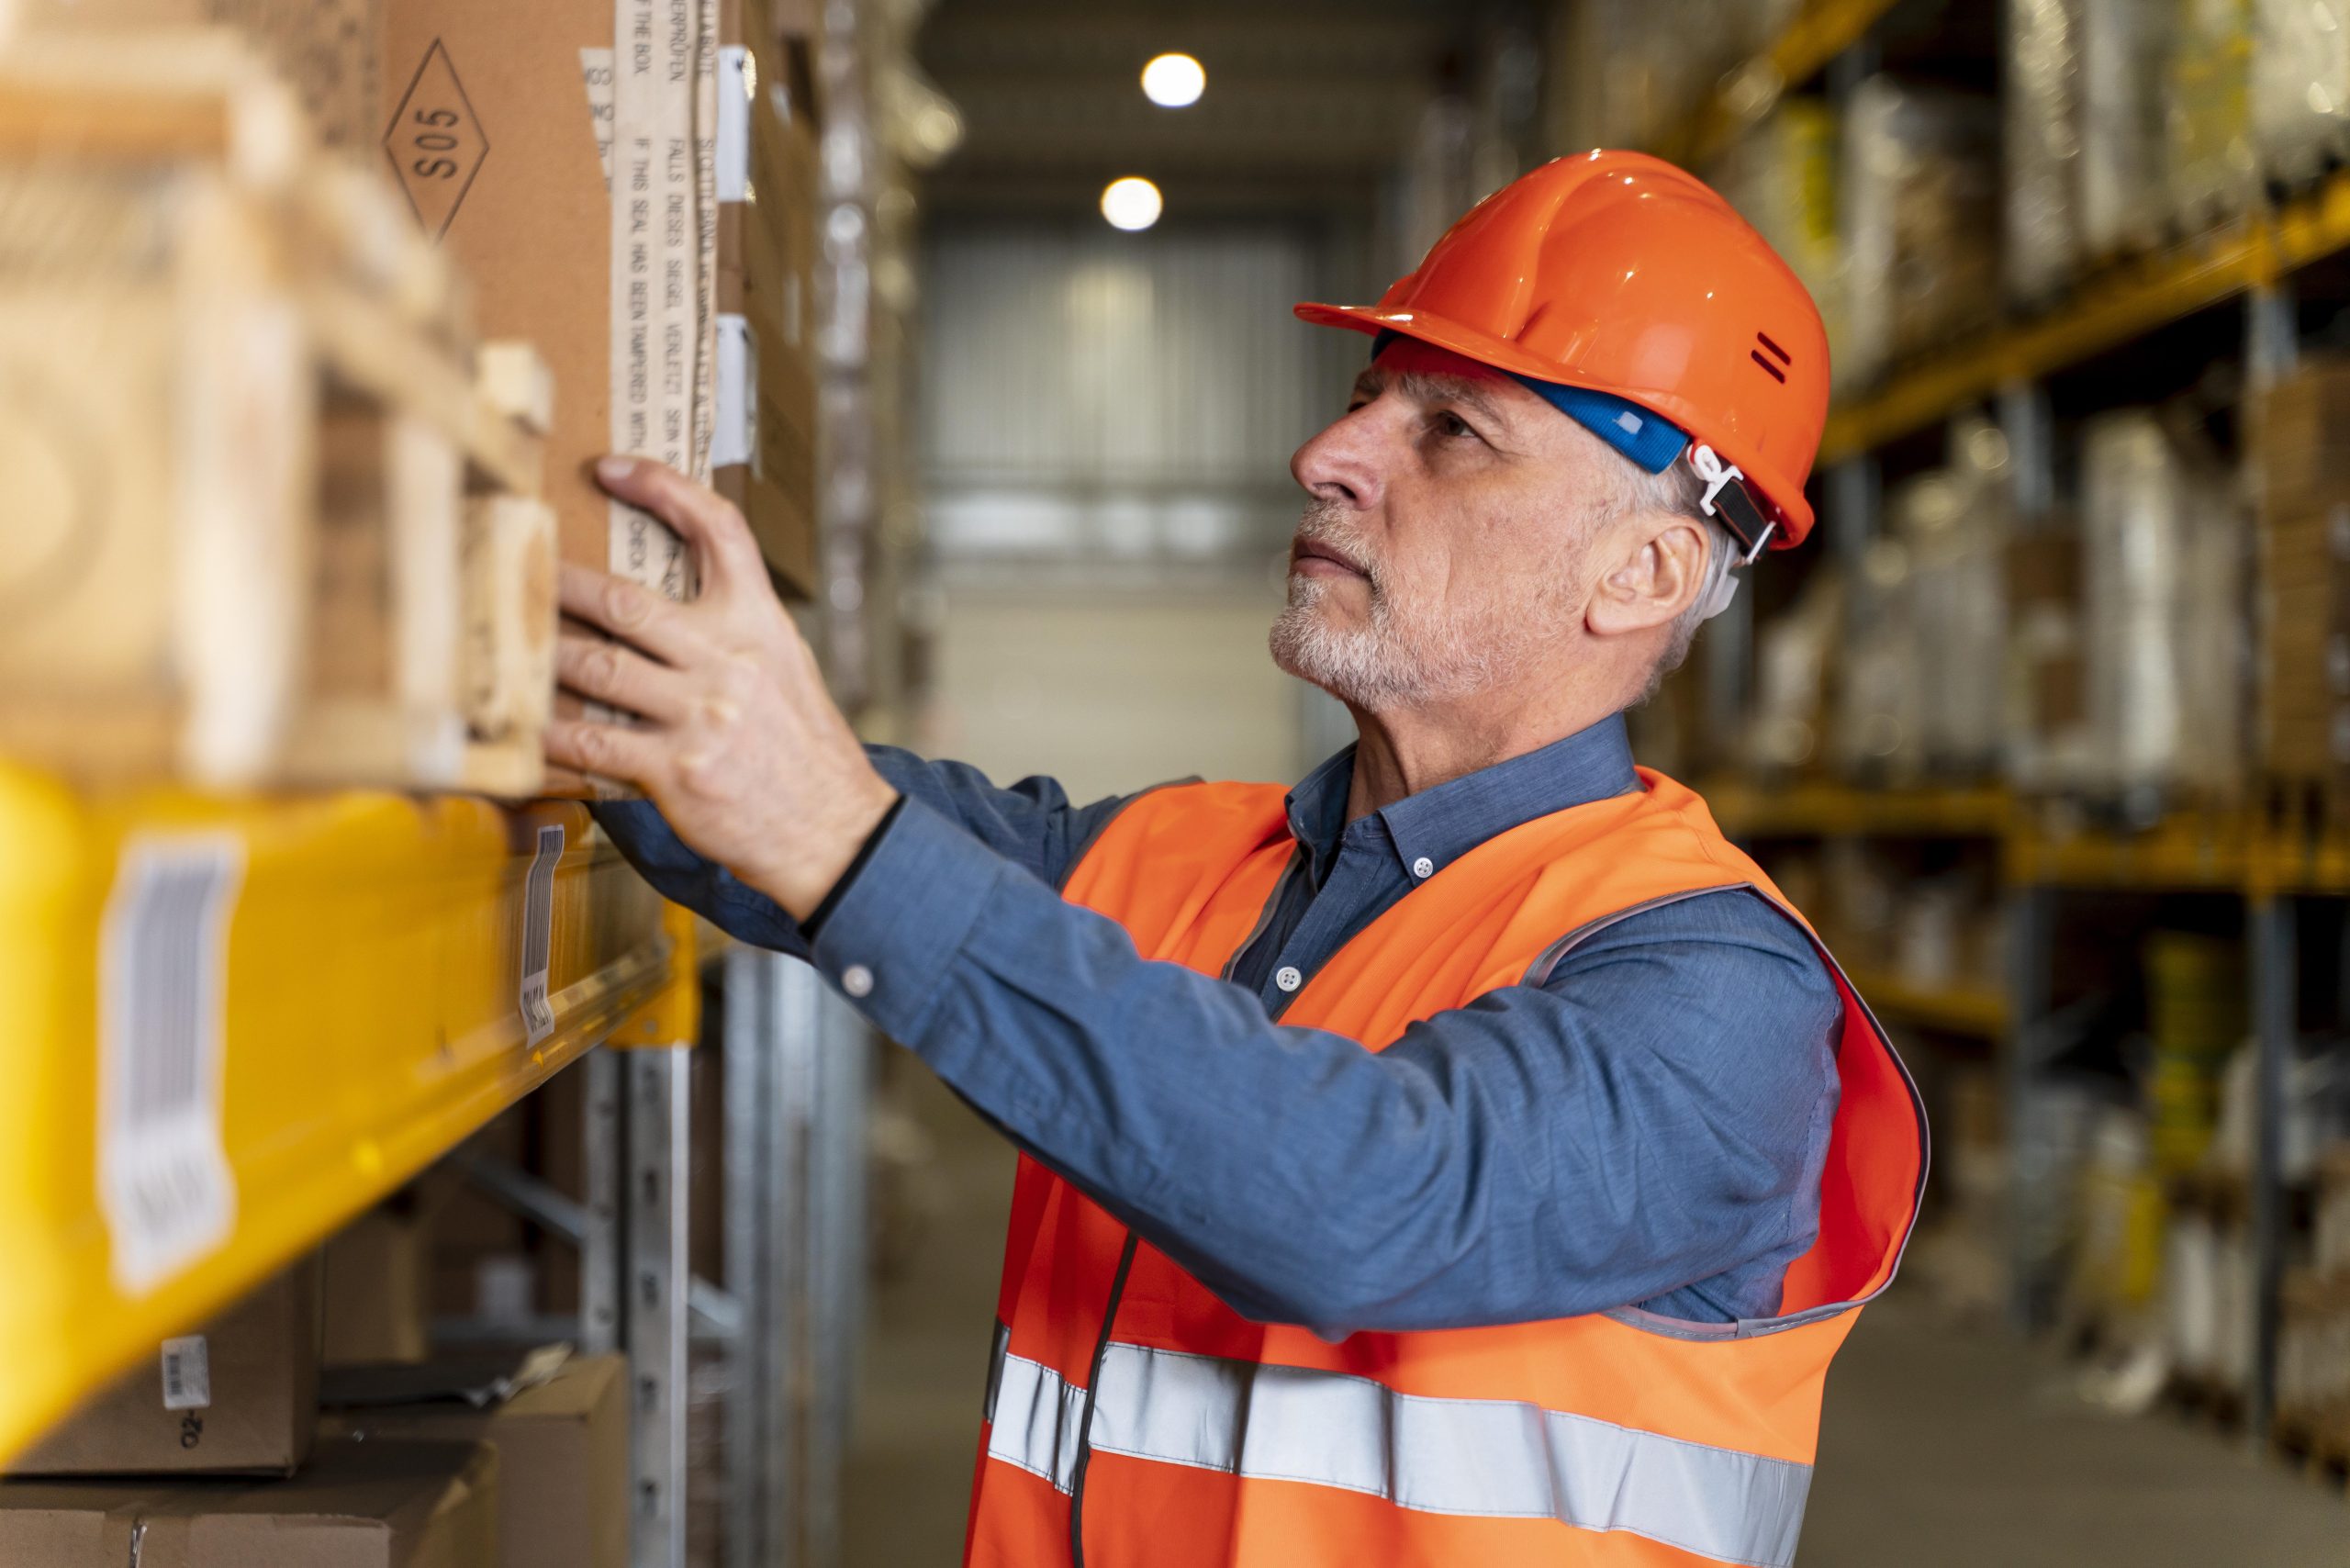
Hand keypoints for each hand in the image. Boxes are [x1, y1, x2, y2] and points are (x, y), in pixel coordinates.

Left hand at [547, 456, 897, 921]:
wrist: (834, 829)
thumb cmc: (804, 748)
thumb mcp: (785, 666)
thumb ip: (734, 628)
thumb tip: (665, 600)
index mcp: (760, 623)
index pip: (718, 530)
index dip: (663, 488)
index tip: (613, 468)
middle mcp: (728, 660)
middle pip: (626, 601)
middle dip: (562, 581)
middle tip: (517, 561)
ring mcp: (700, 716)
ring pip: (597, 668)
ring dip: (542, 652)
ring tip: (506, 636)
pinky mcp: (675, 771)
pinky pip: (593, 743)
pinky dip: (550, 733)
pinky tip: (522, 723)